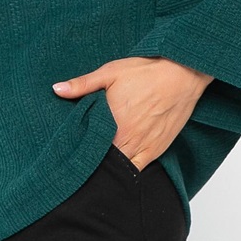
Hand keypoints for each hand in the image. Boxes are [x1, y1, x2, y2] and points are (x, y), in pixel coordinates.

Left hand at [53, 56, 213, 170]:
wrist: (183, 74)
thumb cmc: (146, 71)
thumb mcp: (110, 72)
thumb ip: (83, 84)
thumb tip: (57, 89)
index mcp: (113, 124)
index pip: (88, 149)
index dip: (77, 152)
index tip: (67, 152)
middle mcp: (129, 140)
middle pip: (104, 162)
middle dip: (92, 161)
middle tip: (79, 159)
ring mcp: (145, 147)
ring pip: (121, 169)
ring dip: (110, 167)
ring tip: (97, 164)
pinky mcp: (158, 149)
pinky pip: (139, 169)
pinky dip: (128, 169)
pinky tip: (119, 164)